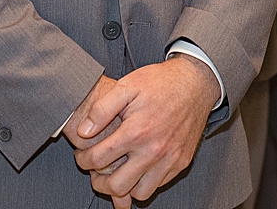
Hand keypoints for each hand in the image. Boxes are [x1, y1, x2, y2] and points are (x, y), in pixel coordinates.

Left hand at [73, 55, 219, 206]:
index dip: (83, 160)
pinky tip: (137, 167)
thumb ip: (101, 109)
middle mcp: (154, 150)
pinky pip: (158, 185)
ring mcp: (170, 159)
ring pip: (140, 193)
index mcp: (136, 131)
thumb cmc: (158, 83)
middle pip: (117, 186)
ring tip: (116, 172)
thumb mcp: (126, 86)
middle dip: (99, 183)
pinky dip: (144, 181)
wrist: (194, 83)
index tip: (82, 156)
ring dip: (125, 187)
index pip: (98, 159)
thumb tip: (83, 131)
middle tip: (95, 172)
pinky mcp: (181, 162)